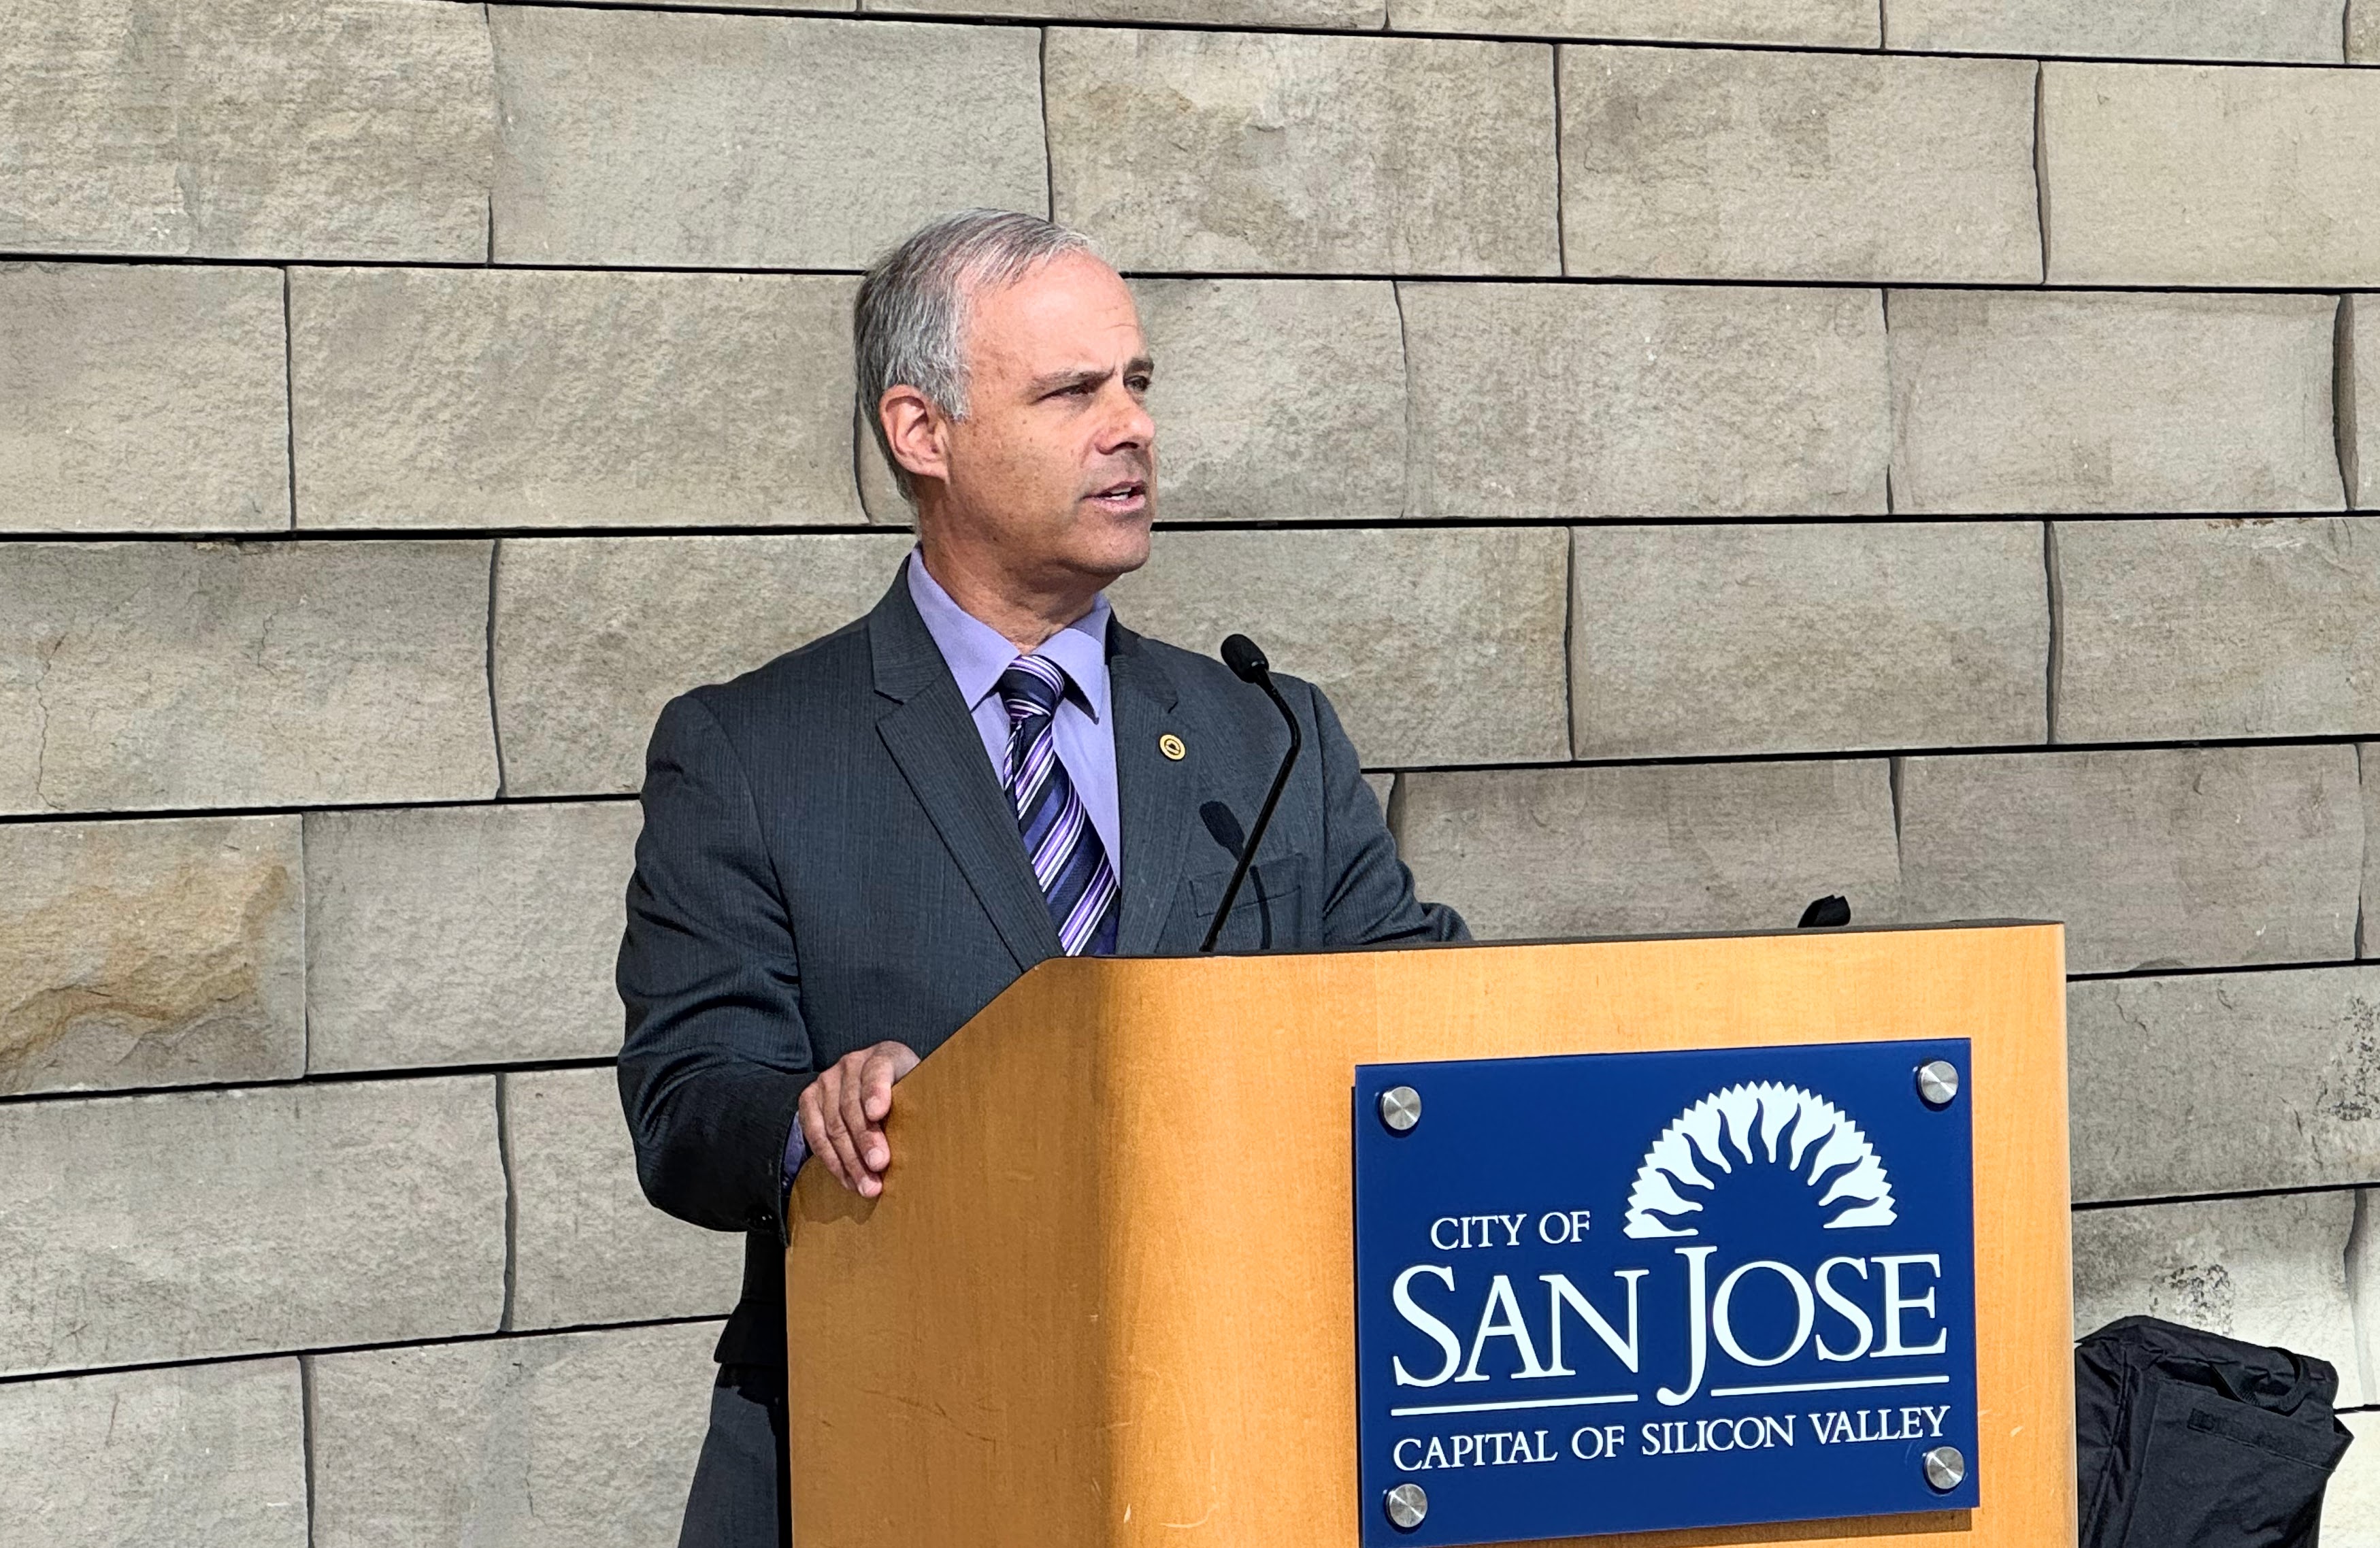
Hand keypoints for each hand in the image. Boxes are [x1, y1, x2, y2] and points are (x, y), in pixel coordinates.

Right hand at [798, 1041, 919, 1197]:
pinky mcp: (809, 1099)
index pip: (878, 1070)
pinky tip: (849, 1180)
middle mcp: (851, 1063)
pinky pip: (816, 1135)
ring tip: (868, 1186)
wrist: (874, 1088)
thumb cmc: (906, 1096)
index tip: (878, 1113)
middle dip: (866, 1140)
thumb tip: (928, 1140)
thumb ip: (919, 1106)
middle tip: (879, 1165)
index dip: (877, 1091)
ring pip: (833, 1125)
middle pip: (853, 1105)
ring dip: (850, 1161)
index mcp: (885, 1055)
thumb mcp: (919, 1093)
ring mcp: (827, 1080)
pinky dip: (832, 1162)